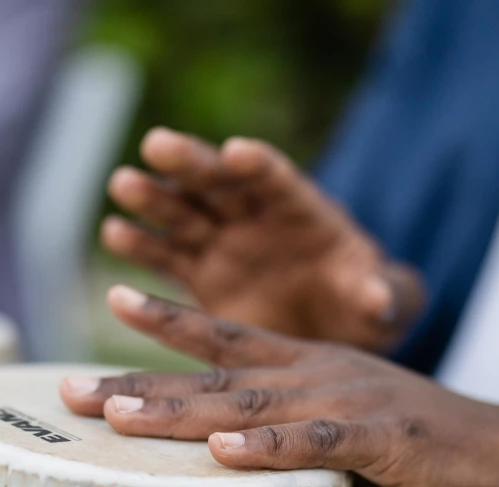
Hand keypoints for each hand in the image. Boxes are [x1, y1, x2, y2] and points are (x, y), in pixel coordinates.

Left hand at [61, 286, 498, 486]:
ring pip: (251, 403)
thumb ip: (299, 441)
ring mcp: (351, 401)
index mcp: (310, 368)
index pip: (224, 341)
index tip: (110, 308)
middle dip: (138, 382)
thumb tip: (246, 467)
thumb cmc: (429, 448)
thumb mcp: (351, 432)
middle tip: (69, 390)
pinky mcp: (385, 439)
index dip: (165, 327)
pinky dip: (272, 446)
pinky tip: (226, 449)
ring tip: (119, 413)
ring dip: (181, 409)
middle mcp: (319, 373)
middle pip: (213, 375)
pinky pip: (320, 443)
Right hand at [102, 127, 425, 350]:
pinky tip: (116, 231)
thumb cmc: (364, 304)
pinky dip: (142, 244)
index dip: (259, 165)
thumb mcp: (382, 301)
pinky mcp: (200, 275)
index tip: (237, 154)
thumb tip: (379, 298)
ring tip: (125, 183)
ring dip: (155, 197)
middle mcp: (255, 216)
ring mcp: (223, 242)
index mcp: (302, 209)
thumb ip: (381, 294)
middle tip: (157, 145)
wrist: (333, 330)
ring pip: (184, 212)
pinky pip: (167, 257)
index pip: (278, 179)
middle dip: (191, 163)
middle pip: (220, 181)